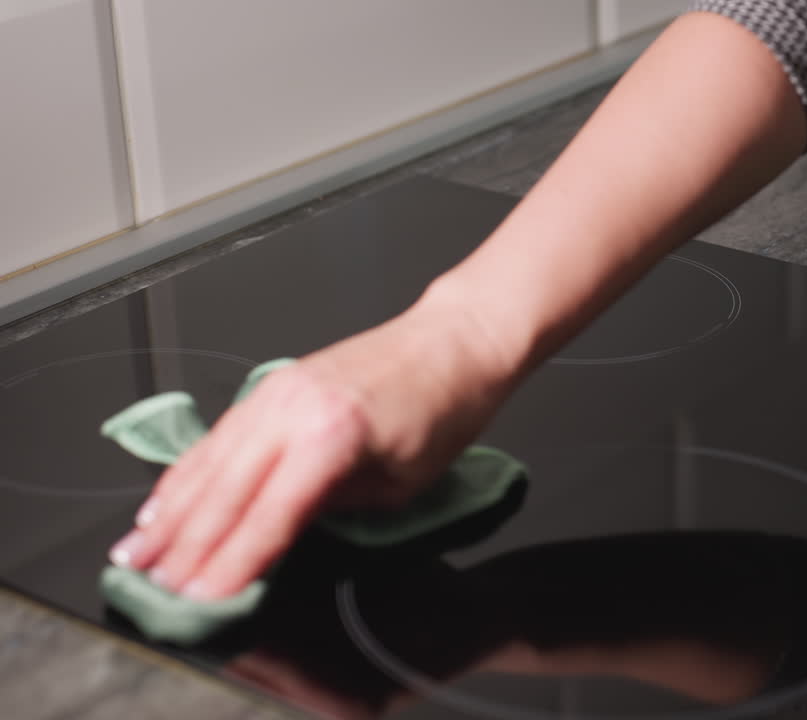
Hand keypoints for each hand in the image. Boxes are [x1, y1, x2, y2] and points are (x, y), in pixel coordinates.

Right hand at [107, 291, 522, 599]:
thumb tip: (279, 536)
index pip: (267, 516)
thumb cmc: (443, 410)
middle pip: (224, 491)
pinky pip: (216, 437)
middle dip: (185, 547)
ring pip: (208, 462)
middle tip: (153, 589)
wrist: (453, 342)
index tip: (200, 600)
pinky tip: (162, 503)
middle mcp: (292, 410)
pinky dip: (184, 473)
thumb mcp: (402, 482)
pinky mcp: (272, 386)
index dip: (230, 564)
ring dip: (168, 513)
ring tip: (135, 554)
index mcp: (331, 437)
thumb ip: (335, 509)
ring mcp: (276, 392)